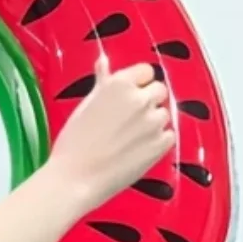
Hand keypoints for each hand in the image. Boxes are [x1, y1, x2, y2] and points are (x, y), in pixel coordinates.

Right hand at [46, 52, 173, 217]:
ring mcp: (153, 123)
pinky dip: (158, 140)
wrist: (76, 178)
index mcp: (119, 85)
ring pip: (164, 114)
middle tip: (129, 117)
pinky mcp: (161, 145)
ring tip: (130, 136)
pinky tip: (138, 148)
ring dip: (153, 122)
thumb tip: (104, 63)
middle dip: (148, 100)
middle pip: (159, 90)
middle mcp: (140, 100)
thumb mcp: (85, 105)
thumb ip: (102, 81)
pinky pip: (168, 135)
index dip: (138, 83)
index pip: (145, 71)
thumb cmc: (74, 143)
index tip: (130, 93)